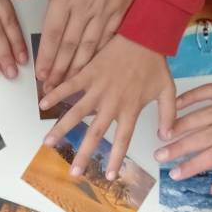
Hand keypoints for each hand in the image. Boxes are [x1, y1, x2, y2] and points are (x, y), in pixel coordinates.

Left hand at [13, 0, 138, 90]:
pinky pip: (109, 36)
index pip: (52, 34)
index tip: (41, 75)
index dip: (46, 57)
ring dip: (78, 67)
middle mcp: (85, 8)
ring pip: (89, 46)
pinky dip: (101, 52)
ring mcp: (105, 10)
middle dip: (60, 70)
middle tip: (52, 89)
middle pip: (70, 46)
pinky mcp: (120, 7)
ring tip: (71, 83)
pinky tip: (95, 64)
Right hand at [41, 35, 175, 177]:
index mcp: (130, 109)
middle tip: (73, 173)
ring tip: (48, 143)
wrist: (145, 35)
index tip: (108, 176)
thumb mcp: (168, 90)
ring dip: (61, 128)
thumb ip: (168, 115)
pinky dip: (56, 92)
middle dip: (84, 154)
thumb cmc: (155, 63)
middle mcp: (111, 103)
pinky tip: (42, 103)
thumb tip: (166, 137)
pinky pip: (69, 85)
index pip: (123, 140)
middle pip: (95, 133)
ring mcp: (98, 88)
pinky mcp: (88, 72)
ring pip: (76, 112)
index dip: (115, 158)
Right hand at [155, 82, 211, 192]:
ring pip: (204, 114)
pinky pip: (209, 90)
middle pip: (206, 135)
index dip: (193, 165)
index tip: (175, 174)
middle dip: (179, 147)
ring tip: (163, 136)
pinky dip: (191, 96)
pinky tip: (175, 106)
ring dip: (180, 125)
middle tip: (160, 156)